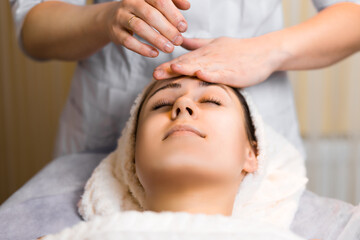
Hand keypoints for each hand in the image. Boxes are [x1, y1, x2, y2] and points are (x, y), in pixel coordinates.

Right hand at [105, 0, 189, 56]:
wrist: (113, 17)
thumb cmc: (141, 10)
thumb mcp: (156, 3)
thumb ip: (173, 2)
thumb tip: (187, 5)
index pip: (160, 1)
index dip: (173, 15)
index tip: (183, 28)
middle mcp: (130, 2)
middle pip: (150, 15)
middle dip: (167, 29)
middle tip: (178, 40)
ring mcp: (121, 17)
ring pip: (139, 28)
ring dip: (157, 40)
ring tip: (170, 49)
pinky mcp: (115, 32)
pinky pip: (128, 41)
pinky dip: (142, 49)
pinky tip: (155, 53)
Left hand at [153, 35, 286, 87]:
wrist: (263, 52)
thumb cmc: (239, 50)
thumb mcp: (216, 44)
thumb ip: (197, 45)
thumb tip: (180, 41)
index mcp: (205, 53)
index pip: (184, 60)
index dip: (169, 66)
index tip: (155, 72)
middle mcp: (211, 58)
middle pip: (189, 63)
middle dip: (171, 69)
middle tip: (156, 73)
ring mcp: (222, 64)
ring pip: (202, 66)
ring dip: (187, 68)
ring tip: (173, 69)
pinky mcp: (234, 72)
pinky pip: (221, 73)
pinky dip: (211, 73)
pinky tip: (201, 73)